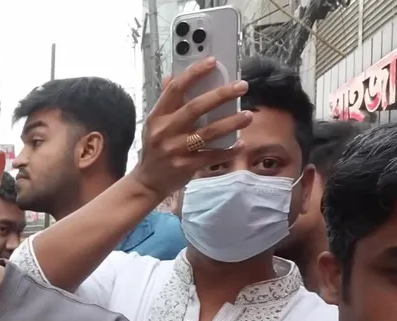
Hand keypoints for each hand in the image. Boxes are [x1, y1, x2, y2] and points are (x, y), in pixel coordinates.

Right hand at [130, 56, 254, 200]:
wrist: (148, 182)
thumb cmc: (155, 149)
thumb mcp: (154, 124)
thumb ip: (166, 101)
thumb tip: (172, 76)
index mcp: (157, 116)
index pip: (175, 89)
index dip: (194, 73)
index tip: (212, 62)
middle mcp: (165, 131)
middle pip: (195, 108)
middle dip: (221, 95)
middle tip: (241, 86)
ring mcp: (175, 150)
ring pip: (208, 133)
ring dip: (230, 123)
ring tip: (248, 115)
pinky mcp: (185, 166)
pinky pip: (212, 156)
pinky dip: (228, 150)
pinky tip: (240, 143)